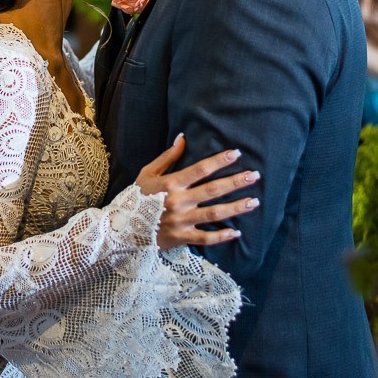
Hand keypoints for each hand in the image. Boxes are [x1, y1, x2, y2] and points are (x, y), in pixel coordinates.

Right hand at [136, 134, 259, 249]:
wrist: (122, 229)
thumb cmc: (136, 198)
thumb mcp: (147, 173)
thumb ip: (167, 157)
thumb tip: (183, 138)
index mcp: (170, 184)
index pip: (200, 170)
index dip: (219, 161)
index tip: (237, 154)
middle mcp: (178, 202)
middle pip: (212, 191)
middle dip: (235, 182)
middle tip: (254, 176)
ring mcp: (181, 221)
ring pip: (214, 214)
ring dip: (236, 208)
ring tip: (254, 201)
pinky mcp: (182, 238)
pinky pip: (205, 239)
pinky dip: (221, 237)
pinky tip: (236, 232)